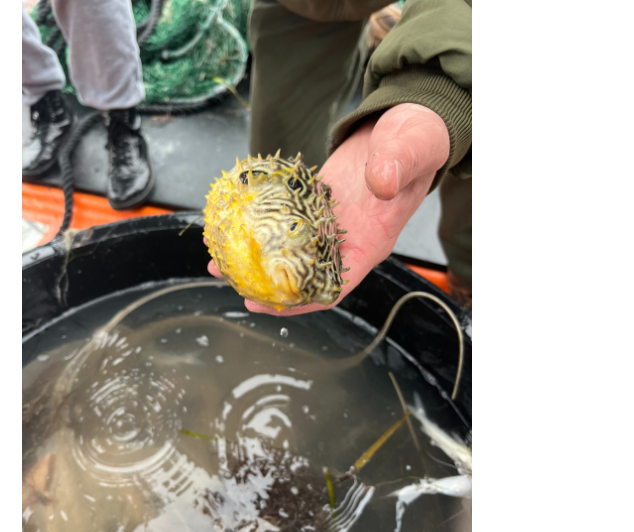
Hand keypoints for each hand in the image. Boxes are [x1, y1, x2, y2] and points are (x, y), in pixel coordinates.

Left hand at [207, 103, 449, 314]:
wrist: (407, 125)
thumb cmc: (415, 141)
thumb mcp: (412, 147)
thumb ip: (397, 164)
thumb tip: (380, 181)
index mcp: (372, 240)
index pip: (334, 285)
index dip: (300, 301)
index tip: (266, 303)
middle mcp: (347, 239)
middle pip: (303, 276)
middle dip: (266, 285)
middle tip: (230, 280)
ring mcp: (329, 223)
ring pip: (288, 252)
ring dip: (255, 258)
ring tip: (218, 257)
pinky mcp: (314, 204)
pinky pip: (284, 222)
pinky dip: (259, 226)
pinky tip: (232, 223)